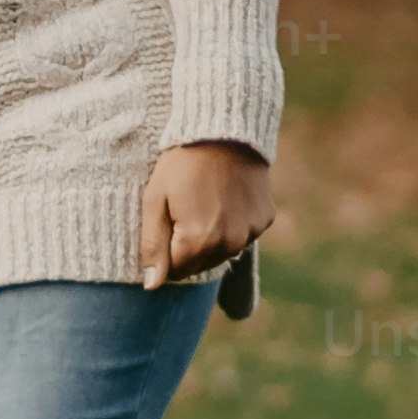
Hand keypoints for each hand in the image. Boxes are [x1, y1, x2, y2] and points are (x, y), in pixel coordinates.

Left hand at [138, 139, 275, 289]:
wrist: (223, 132)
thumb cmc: (181, 164)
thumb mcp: (155, 200)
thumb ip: (153, 246)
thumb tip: (152, 286)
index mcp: (199, 241)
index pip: (175, 272)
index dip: (164, 251)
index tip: (164, 224)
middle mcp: (229, 244)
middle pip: (199, 265)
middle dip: (186, 247)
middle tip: (182, 209)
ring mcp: (251, 233)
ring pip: (221, 254)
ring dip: (209, 239)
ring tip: (203, 202)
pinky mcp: (265, 221)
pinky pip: (242, 236)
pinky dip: (231, 225)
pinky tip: (224, 199)